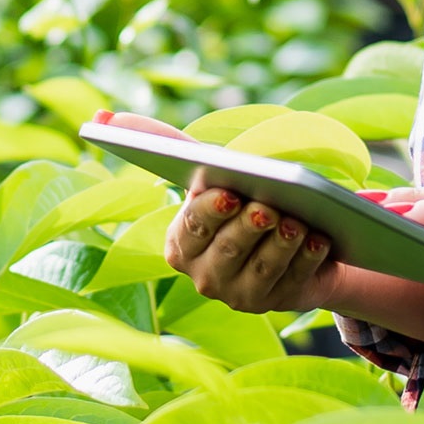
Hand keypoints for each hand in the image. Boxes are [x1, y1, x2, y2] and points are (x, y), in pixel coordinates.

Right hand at [92, 112, 346, 313]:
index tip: (226, 191)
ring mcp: (238, 296)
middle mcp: (203, 277)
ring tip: (299, 221)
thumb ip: (160, 143)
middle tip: (268, 206)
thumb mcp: (204, 172)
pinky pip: (292, 282)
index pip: (192, 228)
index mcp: (180, 244)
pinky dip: (307, 260)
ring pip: (262, 270)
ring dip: (282, 245)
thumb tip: (102, 118)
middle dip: (249, 229)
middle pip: (227, 252)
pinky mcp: (273, 305)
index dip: (210, 211)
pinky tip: (320, 239)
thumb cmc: (234, 197)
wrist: (275, 240)